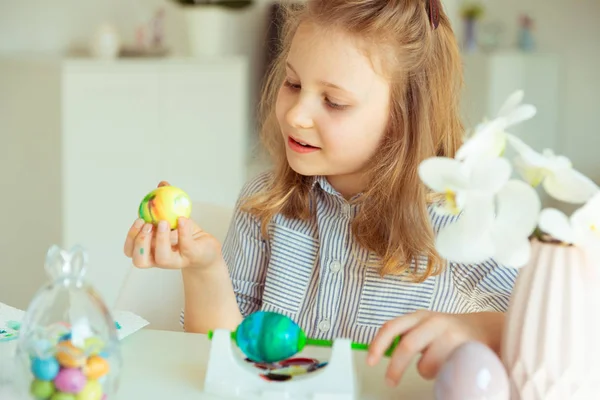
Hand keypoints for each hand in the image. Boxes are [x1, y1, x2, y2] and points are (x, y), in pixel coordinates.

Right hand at [123, 181, 221, 269]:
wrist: (208, 249)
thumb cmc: (187, 236)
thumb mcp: (174, 218)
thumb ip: (165, 204)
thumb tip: (162, 184)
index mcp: (150, 250)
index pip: (129, 250)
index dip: (130, 237)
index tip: (139, 220)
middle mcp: (159, 259)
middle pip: (139, 260)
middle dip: (140, 241)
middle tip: (148, 224)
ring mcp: (176, 260)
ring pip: (161, 258)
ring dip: (161, 239)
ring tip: (165, 223)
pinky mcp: (192, 256)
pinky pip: (185, 245)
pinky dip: (183, 231)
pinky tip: (183, 219)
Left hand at [367, 310, 503, 385]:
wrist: (487, 329)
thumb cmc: (450, 333)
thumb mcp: (426, 327)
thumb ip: (407, 336)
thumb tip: (380, 354)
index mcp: (419, 317)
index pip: (392, 327)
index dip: (378, 344)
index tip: (370, 362)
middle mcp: (433, 322)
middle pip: (407, 345)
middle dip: (396, 368)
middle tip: (390, 382)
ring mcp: (450, 335)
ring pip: (427, 364)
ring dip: (427, 372)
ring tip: (438, 366)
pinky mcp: (465, 349)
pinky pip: (445, 371)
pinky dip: (442, 374)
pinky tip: (450, 367)